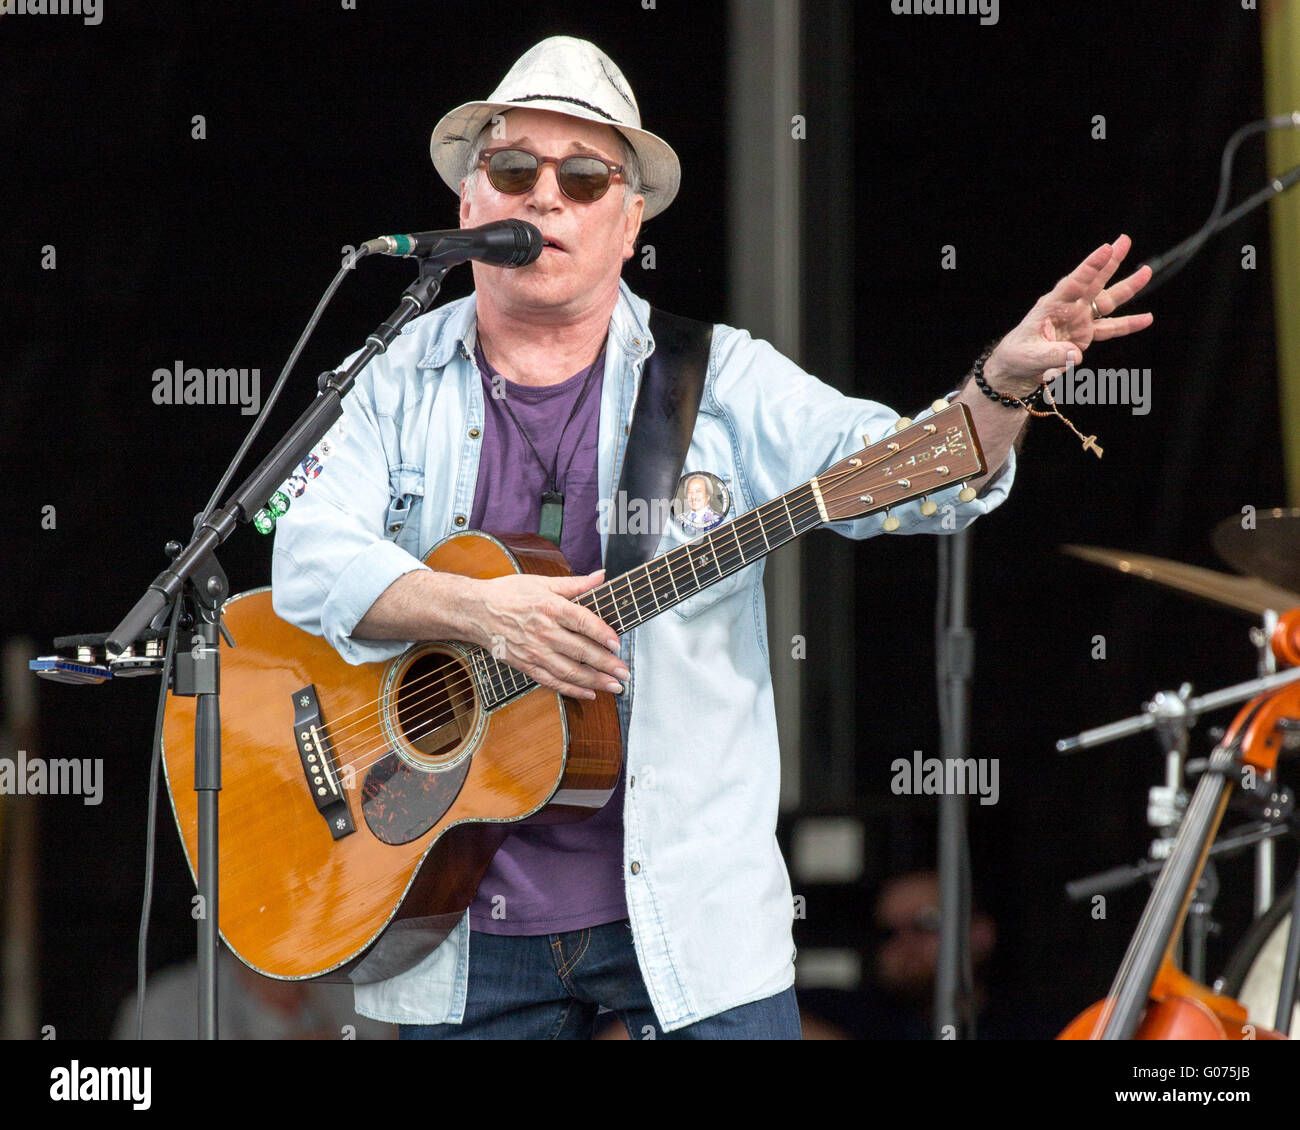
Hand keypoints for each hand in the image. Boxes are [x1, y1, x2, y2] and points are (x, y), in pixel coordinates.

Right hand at [467, 569, 627, 699]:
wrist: (476, 611)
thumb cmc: (509, 594)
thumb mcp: (542, 582)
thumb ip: (575, 584)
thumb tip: (601, 576)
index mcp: (550, 607)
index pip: (582, 622)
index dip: (602, 634)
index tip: (618, 643)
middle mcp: (543, 631)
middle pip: (580, 650)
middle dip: (606, 664)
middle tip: (625, 672)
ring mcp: (534, 651)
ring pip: (569, 670)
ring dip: (594, 681)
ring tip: (614, 686)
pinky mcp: (526, 665)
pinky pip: (552, 681)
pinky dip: (572, 690)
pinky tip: (589, 693)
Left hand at [984, 234, 1153, 395]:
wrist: (1017, 366)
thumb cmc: (1018, 356)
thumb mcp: (1031, 357)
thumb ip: (1054, 355)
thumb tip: (1078, 355)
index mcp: (1052, 305)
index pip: (1073, 282)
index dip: (1090, 266)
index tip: (1106, 248)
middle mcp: (1069, 307)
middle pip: (1093, 282)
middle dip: (1109, 262)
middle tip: (1124, 240)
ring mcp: (1079, 319)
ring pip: (1107, 300)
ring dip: (1127, 287)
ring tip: (1146, 271)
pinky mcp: (1086, 334)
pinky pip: (1111, 327)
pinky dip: (1128, 324)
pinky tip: (1147, 318)